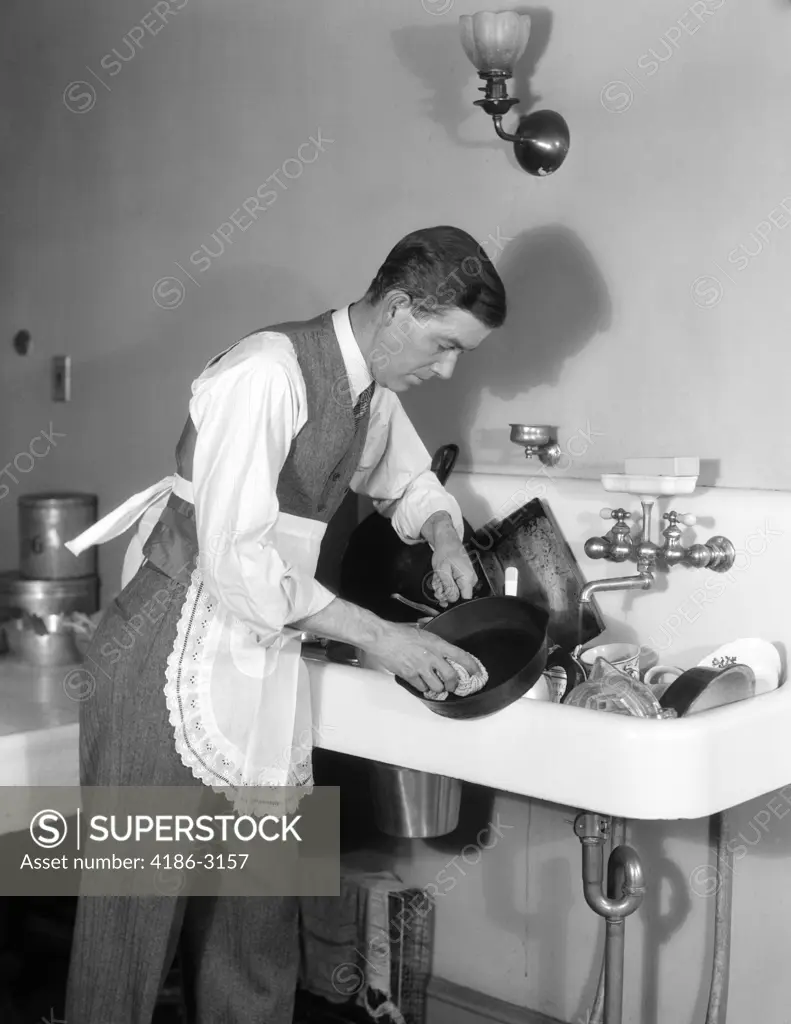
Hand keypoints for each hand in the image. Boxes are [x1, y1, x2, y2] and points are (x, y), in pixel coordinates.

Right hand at [363, 623, 480, 695]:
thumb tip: (436, 638)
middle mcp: (432, 656)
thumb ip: (431, 637)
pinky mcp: (410, 675)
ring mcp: (421, 667)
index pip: (461, 656)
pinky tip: (422, 684)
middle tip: (453, 686)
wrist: (382, 638)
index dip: (472, 666)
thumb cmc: (398, 633)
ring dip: (438, 688)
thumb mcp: (420, 630)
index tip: (477, 672)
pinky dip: (423, 688)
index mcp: (437, 643)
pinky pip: (422, 687)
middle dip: (454, 685)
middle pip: (451, 677)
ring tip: (436, 685)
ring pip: (437, 686)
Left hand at [428, 535, 476, 607]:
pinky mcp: (463, 578)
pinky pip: (453, 586)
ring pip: (453, 591)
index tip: (442, 593)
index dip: (451, 599)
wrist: (447, 541)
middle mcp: (470, 580)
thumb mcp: (442, 570)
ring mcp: (467, 579)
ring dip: (442, 586)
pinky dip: (445, 582)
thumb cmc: (445, 552)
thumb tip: (452, 600)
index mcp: (467, 578)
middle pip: (457, 596)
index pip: (464, 599)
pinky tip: (441, 576)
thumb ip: (448, 586)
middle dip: (443, 591)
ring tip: (438, 576)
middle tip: (437, 582)